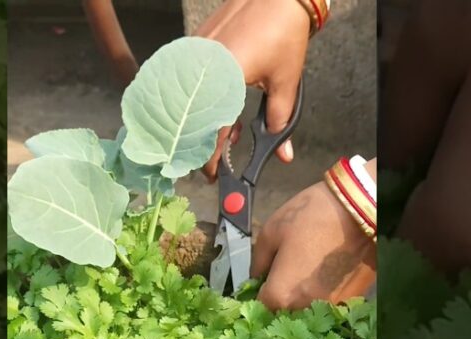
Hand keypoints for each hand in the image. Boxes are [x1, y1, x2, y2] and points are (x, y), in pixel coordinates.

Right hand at [195, 0, 310, 180]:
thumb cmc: (282, 31)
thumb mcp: (286, 81)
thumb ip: (280, 120)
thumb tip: (282, 152)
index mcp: (224, 78)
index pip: (211, 130)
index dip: (210, 158)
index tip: (213, 175)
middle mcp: (202, 66)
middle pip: (190, 119)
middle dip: (199, 145)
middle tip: (211, 161)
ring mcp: (193, 53)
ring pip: (185, 101)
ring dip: (198, 122)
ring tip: (221, 134)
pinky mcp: (193, 44)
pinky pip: (185, 80)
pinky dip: (195, 99)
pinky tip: (213, 108)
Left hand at [251, 181, 376, 309]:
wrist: (362, 209)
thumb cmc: (313, 216)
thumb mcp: (272, 231)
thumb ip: (257, 261)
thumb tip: (256, 277)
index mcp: (281, 294)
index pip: (260, 307)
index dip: (258, 293)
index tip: (262, 281)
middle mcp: (305, 308)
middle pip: (285, 312)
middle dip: (281, 298)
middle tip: (285, 273)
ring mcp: (331, 307)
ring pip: (309, 309)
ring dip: (304, 297)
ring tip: (309, 271)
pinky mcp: (352, 300)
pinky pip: (330, 303)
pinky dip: (325, 293)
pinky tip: (327, 272)